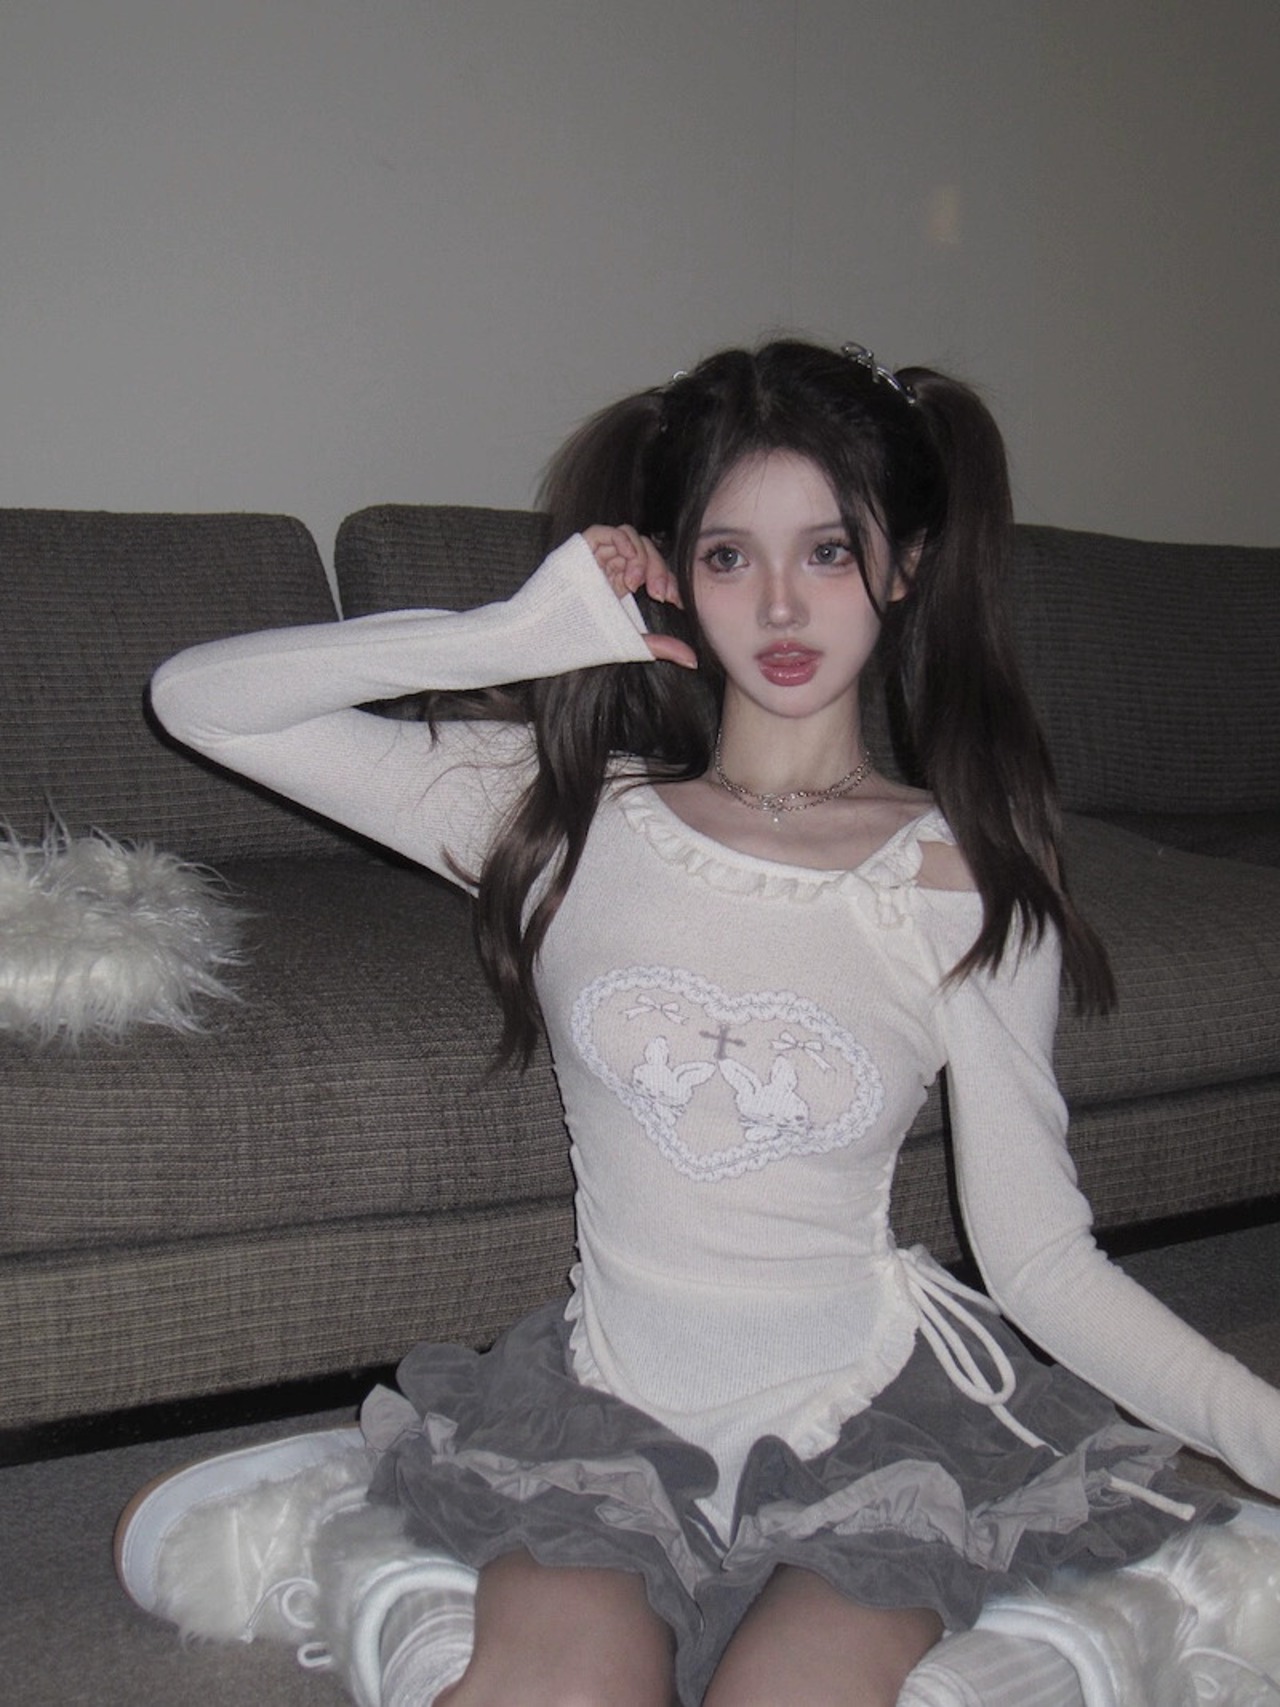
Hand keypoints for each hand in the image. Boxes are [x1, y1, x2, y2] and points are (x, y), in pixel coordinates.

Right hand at [583, 525, 696, 669]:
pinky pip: (609, 532)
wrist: (543, 637)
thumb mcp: (628, 643)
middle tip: (660, 595)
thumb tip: (693, 660)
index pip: (651, 569)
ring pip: (631, 538)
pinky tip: (630, 570)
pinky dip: (625, 544)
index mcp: (619, 585)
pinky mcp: (581, 548)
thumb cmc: (579, 643)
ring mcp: (595, 556)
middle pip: (646, 552)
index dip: (667, 580)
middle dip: (659, 570)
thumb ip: (660, 646)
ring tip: (638, 585)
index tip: (675, 601)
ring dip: (642, 558)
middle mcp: (609, 567)